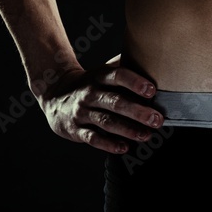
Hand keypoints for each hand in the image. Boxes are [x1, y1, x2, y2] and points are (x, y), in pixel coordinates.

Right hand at [36, 59, 163, 153]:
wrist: (54, 94)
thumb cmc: (89, 83)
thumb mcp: (102, 71)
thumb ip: (123, 68)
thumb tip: (152, 64)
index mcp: (100, 76)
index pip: (118, 76)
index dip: (135, 82)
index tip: (152, 90)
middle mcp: (90, 93)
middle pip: (115, 102)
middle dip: (138, 112)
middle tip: (157, 119)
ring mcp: (82, 112)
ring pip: (106, 121)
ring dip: (128, 129)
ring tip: (146, 135)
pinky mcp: (75, 129)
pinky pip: (92, 138)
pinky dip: (108, 144)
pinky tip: (123, 147)